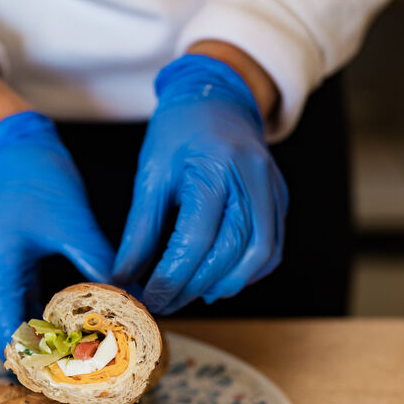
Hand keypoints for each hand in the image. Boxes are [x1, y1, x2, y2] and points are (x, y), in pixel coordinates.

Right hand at [0, 111, 113, 356]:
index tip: (59, 378)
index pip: (6, 330)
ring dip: (30, 342)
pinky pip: (12, 305)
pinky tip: (61, 329)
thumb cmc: (35, 175)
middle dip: (30, 359)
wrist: (10, 146)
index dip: (30, 359)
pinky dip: (32, 321)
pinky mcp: (0, 266)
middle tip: (67, 378)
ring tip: (67, 361)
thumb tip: (126, 296)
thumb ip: (96, 261)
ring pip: (4, 322)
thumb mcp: (72, 220)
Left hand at [113, 54, 287, 313]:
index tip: (148, 299)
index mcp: (215, 168)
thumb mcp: (151, 174)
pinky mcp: (280, 200)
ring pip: (259, 256)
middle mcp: (252, 180)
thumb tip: (124, 277)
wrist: (218, 100)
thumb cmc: (180, 132)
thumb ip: (140, 230)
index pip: (195, 240)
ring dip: (224, 284)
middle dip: (194, 287)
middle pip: (229, 253)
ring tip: (189, 294)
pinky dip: (246, 272)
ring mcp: (273, 190)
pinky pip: (271, 249)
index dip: (171, 278)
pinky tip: (217, 280)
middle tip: (165, 304)